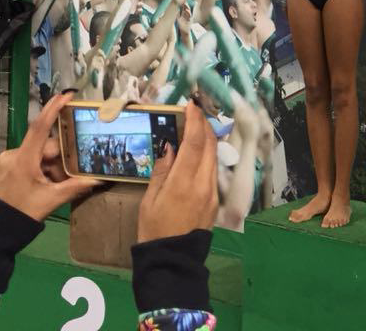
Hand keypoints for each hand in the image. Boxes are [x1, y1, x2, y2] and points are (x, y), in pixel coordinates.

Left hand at [0, 92, 97, 220]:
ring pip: (37, 155)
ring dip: (50, 166)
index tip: (66, 95)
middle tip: (69, 175)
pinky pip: (28, 161)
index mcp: (23, 160)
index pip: (39, 127)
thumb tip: (98, 180)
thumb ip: (74, 188)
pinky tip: (44, 184)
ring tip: (55, 185)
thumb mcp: (50, 201)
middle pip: (44, 146)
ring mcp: (7, 161)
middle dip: (60, 158)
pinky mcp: (5, 168)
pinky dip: (40, 169)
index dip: (53, 109)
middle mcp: (13, 155)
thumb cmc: (22, 214)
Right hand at [137, 104, 218, 242]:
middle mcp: (203, 184)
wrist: (172, 260)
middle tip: (194, 111)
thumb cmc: (154, 231)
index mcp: (184, 183)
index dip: (194, 121)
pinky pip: (213, 170)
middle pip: (209, 146)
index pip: (194, 143)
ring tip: (196, 126)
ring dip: (207, 138)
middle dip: (204, 125)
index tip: (191, 104)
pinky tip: (198, 151)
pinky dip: (208, 155)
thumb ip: (162, 171)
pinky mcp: (215, 200)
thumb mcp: (150, 200)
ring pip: (214, 156)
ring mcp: (212, 192)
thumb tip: (170, 146)